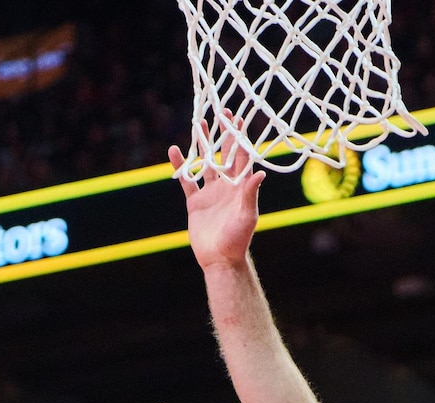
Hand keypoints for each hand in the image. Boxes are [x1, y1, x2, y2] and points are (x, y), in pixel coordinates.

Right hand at [170, 112, 265, 270]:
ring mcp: (211, 192)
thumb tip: (260, 173)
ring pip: (206, 162)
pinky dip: (180, 166)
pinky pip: (187, 180)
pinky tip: (174, 151)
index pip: (241, 156)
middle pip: (225, 153)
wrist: (220, 259)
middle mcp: (227, 186)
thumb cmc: (239, 240)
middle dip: (223, 133)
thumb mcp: (247, 216)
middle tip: (221, 111)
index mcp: (241, 186)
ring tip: (199, 123)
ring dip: (203, 144)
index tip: (237, 118)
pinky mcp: (196, 202)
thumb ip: (251, 193)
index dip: (240, 137)